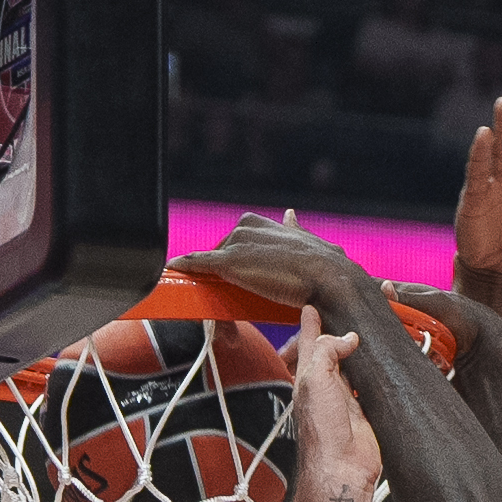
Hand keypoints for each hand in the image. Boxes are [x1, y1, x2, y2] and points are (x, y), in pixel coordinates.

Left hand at [179, 214, 350, 319]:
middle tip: (222, 288)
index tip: (234, 271)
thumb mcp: (308, 240)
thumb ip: (294, 228)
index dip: (235, 258)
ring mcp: (237, 244)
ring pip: (211, 259)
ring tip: (201, 288)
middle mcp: (248, 227)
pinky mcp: (228, 262)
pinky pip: (199, 263)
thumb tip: (290, 214)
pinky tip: (173, 269)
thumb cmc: (324, 267)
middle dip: (220, 268)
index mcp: (265, 224)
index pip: (239, 239)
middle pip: (222, 250)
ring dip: (203, 271)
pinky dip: (185, 266)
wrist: (329, 278)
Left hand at [285, 309, 378, 501]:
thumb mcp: (315, 379)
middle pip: (336, 347)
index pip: (310, 340)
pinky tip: (387, 354)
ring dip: (365, 346)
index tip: (313, 304)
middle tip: (352, 308)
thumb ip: (327, 350)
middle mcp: (329, 384)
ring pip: (357, 362)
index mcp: (310, 375)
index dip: (312, 321)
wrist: (342, 468)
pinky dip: (381, 367)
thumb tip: (349, 337)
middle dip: (343, 329)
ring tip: (373, 325)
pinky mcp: (369, 407)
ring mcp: (349, 396)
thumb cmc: (322, 431)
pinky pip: (375, 381)